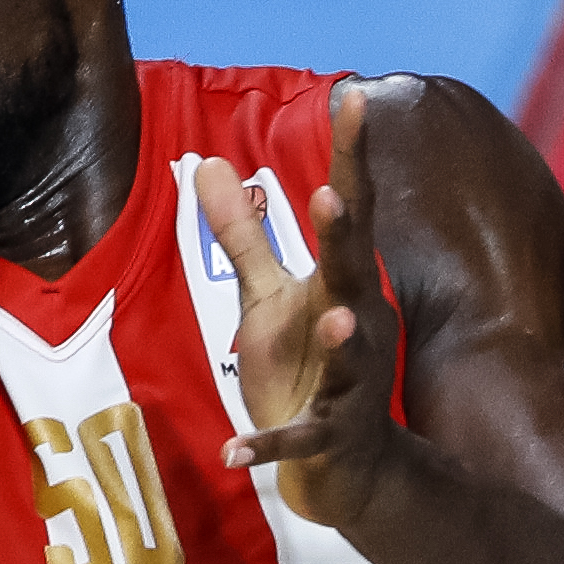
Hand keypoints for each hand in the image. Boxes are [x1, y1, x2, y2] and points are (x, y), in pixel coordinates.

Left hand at [207, 86, 402, 527]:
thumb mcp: (268, 299)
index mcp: (341, 285)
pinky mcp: (328, 437)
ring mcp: (348, 385)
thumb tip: (208, 165)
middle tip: (334, 194)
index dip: (350, 157)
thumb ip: (243, 236)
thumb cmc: (308, 368)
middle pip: (352, 273)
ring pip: (349, 357)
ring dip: (341, 339)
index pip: (349, 212)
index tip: (353, 96)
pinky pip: (299, 442)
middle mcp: (355, 324)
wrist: (350, 467)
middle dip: (343, 237)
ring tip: (337, 318)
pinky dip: (267, 448)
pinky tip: (233, 453)